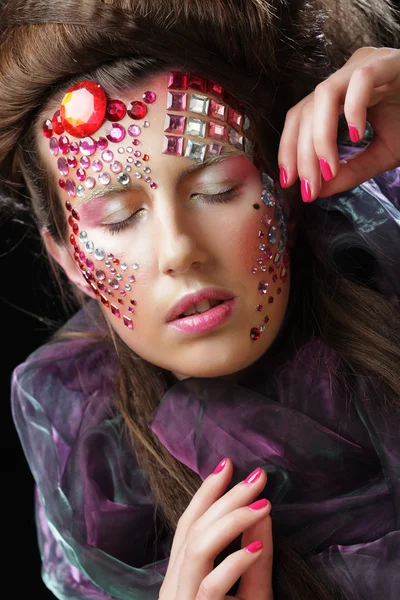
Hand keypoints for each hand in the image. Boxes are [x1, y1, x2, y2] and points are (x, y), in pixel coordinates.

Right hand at [159, 458, 272, 599]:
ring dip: (232, 521)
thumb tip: (262, 513)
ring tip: (263, 506)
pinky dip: (234, 563)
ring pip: (197, 550)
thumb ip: (256, 562)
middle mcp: (175, 587)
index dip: (206, 493)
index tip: (227, 466)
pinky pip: (210, 586)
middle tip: (258, 477)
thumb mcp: (251, 593)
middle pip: (194, 530)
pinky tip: (256, 548)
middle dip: (227, 498)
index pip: (188, 525)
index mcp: (181, 578)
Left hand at [278, 46, 399, 201]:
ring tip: (328, 170)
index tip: (290, 183)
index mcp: (339, 94)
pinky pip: (360, 80)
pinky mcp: (388, 61)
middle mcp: (345, 75)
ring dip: (319, 138)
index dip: (289, 150)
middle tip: (310, 187)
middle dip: (302, 154)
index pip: (299, 118)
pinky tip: (356, 136)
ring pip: (324, 95)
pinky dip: (352, 110)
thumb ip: (349, 171)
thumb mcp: (380, 154)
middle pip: (305, 111)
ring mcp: (365, 64)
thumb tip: (318, 192)